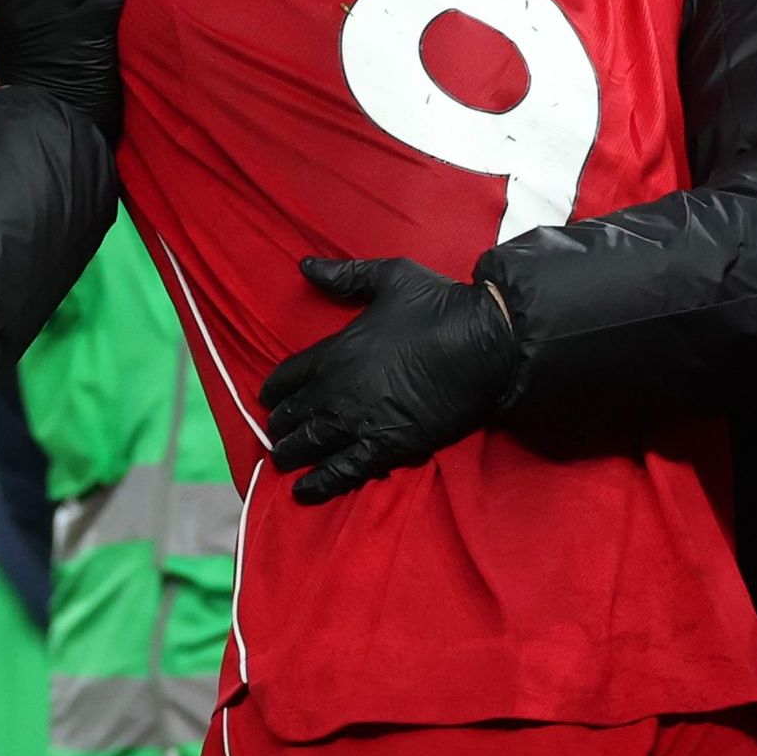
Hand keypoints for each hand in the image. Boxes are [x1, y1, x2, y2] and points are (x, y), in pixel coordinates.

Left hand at [260, 254, 526, 502]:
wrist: (487, 343)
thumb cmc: (440, 305)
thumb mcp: (389, 277)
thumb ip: (344, 275)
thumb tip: (305, 264)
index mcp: (336, 351)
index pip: (288, 376)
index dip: (275, 389)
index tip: (269, 397)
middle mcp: (338, 391)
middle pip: (294, 415)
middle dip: (281, 425)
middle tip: (276, 433)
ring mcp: (360, 422)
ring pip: (311, 445)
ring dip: (292, 454)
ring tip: (283, 461)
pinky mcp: (387, 448)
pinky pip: (343, 471)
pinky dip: (320, 484)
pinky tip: (304, 491)